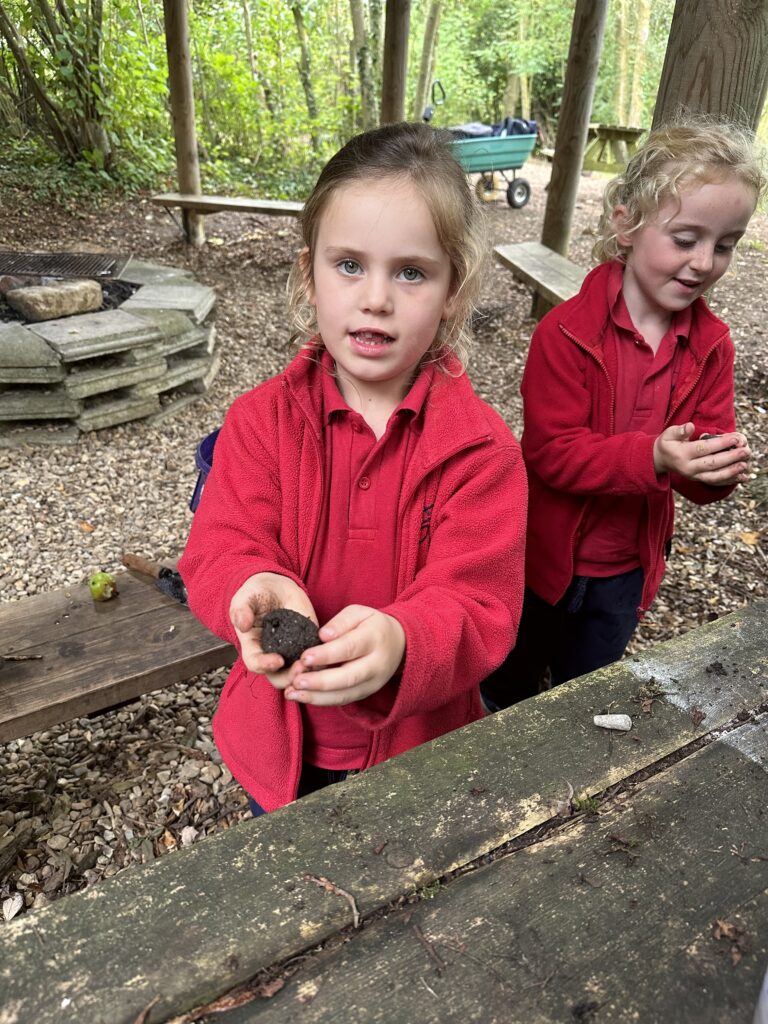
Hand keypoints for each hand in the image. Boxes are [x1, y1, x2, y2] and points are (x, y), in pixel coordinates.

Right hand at [229, 572, 316, 688]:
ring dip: (307, 673)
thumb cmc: (256, 594)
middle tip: (301, 668)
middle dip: (290, 677)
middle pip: (278, 677)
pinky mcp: (309, 643)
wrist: (276, 588)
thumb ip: (241, 609)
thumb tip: (242, 623)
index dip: (265, 665)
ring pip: (298, 673)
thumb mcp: (246, 597)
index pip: (255, 664)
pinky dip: (321, 662)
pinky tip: (326, 657)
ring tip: (314, 665)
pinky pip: (316, 659)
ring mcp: (292, 651)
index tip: (277, 660)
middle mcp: (272, 654)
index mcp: (253, 647)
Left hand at [284, 605, 405, 706]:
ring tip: (291, 693)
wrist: (399, 644)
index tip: (305, 657)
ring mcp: (373, 683)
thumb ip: (340, 622)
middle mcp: (376, 664)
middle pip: (348, 677)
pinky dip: (321, 701)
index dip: (326, 655)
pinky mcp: (365, 693)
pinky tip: (301, 697)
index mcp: (375, 638)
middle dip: (320, 681)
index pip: (349, 648)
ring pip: (344, 694)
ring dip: (316, 697)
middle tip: (296, 681)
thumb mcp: (359, 613)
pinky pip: (343, 700)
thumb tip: (323, 636)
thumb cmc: (371, 625)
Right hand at [653, 422, 750, 485]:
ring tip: (744, 465)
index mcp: (681, 454)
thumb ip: (679, 430)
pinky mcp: (698, 480)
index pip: (703, 449)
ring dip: (731, 472)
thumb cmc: (667, 444)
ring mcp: (693, 476)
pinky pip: (715, 482)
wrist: (660, 460)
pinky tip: (741, 477)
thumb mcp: (668, 434)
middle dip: (730, 458)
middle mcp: (688, 467)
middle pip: (712, 463)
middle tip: (745, 451)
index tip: (735, 439)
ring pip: (715, 476)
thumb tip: (690, 426)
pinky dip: (729, 481)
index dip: (720, 444)